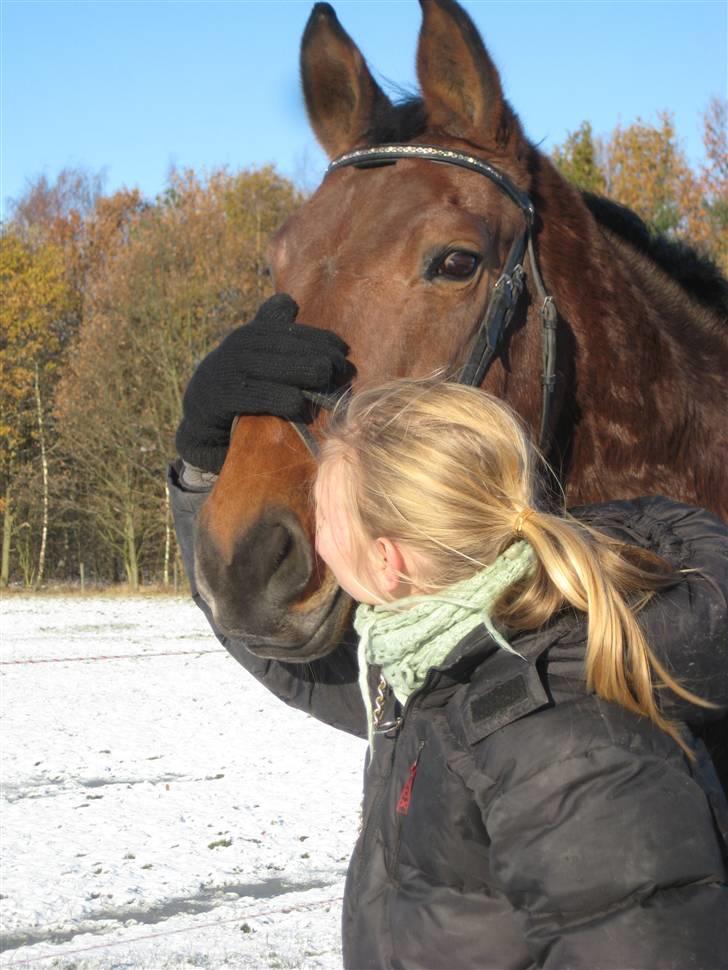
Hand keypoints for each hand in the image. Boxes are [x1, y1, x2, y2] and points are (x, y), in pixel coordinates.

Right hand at [175, 293, 350, 471]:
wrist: (200, 422)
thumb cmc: (239, 390)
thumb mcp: (255, 359)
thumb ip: (273, 335)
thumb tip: (291, 302)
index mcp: (250, 336)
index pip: (289, 331)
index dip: (319, 338)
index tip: (344, 351)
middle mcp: (235, 347)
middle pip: (283, 346)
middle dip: (316, 355)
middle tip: (342, 370)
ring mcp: (225, 371)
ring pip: (270, 367)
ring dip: (301, 372)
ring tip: (326, 380)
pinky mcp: (219, 398)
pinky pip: (253, 395)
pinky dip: (278, 399)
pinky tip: (299, 405)